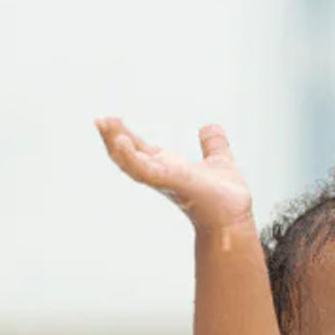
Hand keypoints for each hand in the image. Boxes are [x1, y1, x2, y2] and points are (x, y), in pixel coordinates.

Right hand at [94, 118, 253, 231]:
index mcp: (168, 167)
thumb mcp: (218, 160)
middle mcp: (161, 174)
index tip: (110, 118)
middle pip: (128, 155)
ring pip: (131, 163)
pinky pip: (147, 171)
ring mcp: (165, 180)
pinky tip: (122, 143)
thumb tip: (210, 127)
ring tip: (104, 125)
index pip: (139, 149)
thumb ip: (213, 144)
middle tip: (99, 120)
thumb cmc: (226, 197)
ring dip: (116, 145)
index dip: (123, 134)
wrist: (235, 216)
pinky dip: (133, 158)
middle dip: (112, 138)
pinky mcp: (173, 183)